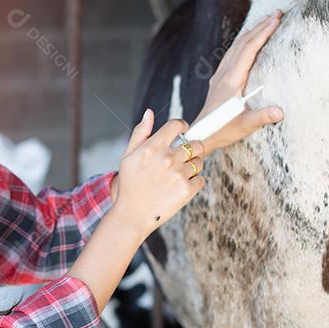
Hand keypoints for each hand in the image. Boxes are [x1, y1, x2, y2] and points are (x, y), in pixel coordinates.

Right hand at [110, 109, 206, 237]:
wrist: (132, 215)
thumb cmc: (130, 184)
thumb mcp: (128, 156)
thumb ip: (141, 132)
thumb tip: (149, 112)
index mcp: (153, 146)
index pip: (177, 126)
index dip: (182, 127)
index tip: (182, 133)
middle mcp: (168, 158)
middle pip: (195, 144)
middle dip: (192, 149)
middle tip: (182, 158)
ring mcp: (179, 174)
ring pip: (199, 162)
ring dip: (192, 167)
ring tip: (177, 176)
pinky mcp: (187, 190)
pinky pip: (200, 179)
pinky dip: (193, 183)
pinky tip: (179, 187)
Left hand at [196, 9, 285, 151]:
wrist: (201, 134)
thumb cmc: (222, 131)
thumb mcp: (244, 125)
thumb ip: (262, 117)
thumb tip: (280, 112)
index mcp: (232, 79)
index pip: (250, 49)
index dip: (264, 32)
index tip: (277, 19)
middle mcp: (225, 73)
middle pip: (243, 43)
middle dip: (261, 26)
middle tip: (277, 13)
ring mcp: (220, 75)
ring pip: (236, 46)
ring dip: (251, 32)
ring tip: (265, 21)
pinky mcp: (218, 80)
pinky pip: (231, 53)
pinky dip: (243, 42)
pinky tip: (247, 42)